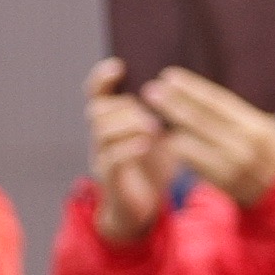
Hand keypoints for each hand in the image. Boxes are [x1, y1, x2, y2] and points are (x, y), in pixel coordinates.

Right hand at [81, 59, 179, 243]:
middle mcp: (101, 137)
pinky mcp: (109, 177)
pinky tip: (145, 145)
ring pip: (102, 132)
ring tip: (152, 128)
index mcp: (112, 121)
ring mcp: (102, 157)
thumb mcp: (158, 134)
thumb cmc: (150, 167)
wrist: (141, 208)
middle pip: (97, 110)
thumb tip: (178, 87)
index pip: (96, 93)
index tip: (118, 66)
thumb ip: (159, 113)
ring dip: (128, 125)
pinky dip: (129, 148)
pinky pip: (111, 158)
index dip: (102, 77)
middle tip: (149, 113)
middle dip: (123, 106)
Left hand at [137, 68, 274, 207]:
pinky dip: (176, 147)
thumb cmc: (269, 151)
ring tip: (149, 112)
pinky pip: (191, 161)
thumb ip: (236, 112)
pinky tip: (164, 136)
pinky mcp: (220, 181)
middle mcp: (243, 143)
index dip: (191, 87)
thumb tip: (199, 91)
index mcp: (255, 124)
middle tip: (150, 90)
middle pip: (200, 118)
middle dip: (172, 103)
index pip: (217, 100)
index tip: (169, 76)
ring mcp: (231, 164)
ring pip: (191, 140)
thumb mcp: (263, 126)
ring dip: (169, 126)